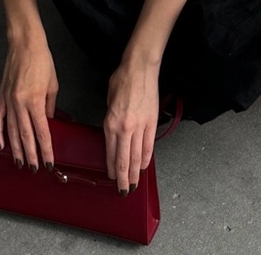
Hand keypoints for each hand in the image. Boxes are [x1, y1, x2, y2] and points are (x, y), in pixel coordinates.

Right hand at [0, 36, 57, 171]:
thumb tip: (48, 122)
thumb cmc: (42, 60)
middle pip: (26, 136)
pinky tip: (1, 145)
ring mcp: (9, 101)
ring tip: (19, 163)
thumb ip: (50, 106)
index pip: (42, 133)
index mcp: (35, 101)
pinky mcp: (2, 96)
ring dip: (15, 149)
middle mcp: (20, 104)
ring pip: (11, 131)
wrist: (25, 43)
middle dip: (30, 155)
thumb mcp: (53, 85)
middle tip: (34, 169)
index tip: (49, 163)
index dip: (45, 151)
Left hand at [104, 60, 159, 194]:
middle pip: (124, 160)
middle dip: (124, 178)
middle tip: (124, 191)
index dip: (112, 169)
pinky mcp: (151, 123)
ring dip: (135, 173)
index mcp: (110, 122)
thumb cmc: (122, 80)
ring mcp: (139, 127)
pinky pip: (149, 146)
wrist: (139, 69)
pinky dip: (147, 159)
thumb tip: (114, 135)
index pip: (111, 153)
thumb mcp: (109, 101)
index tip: (112, 178)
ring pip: (137, 157)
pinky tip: (145, 167)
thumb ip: (111, 120)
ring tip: (134, 184)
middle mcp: (124, 128)